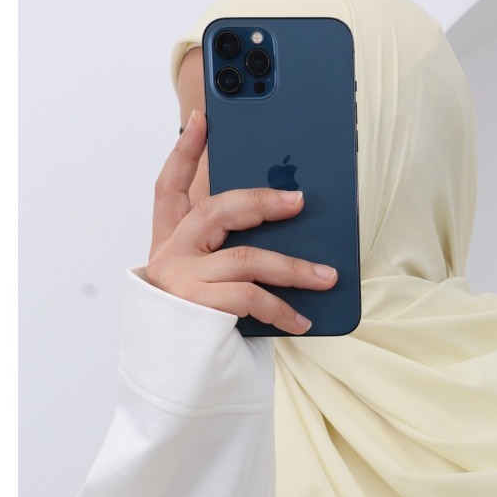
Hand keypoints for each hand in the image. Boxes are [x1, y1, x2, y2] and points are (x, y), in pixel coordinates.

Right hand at [146, 109, 337, 334]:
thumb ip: (228, 252)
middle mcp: (170, 255)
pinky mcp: (198, 307)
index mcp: (169, 242)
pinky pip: (251, 298)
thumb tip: (283, 224)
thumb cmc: (197, 324)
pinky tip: (302, 320)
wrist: (174, 377)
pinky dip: (282, 309)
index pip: (169, 186)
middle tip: (299, 200)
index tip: (202, 119)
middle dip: (260, 200)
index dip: (185, 152)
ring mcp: (182, 280)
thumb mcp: (207, 282)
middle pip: (214, 209)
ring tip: (327, 276)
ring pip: (245, 258)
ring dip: (293, 267)